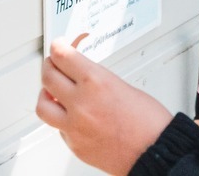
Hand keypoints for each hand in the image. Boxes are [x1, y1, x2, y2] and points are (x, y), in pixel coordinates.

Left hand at [36, 39, 172, 175]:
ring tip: (52, 92)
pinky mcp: (75, 145)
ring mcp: (75, 126)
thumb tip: (80, 74)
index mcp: (96, 82)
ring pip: (43, 105)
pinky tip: (71, 115)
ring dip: (46, 95)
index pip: (62, 56)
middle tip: (54, 64)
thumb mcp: (122, 86)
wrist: (156, 152)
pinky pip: (58, 128)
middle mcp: (81, 103)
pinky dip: (61, 119)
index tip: (58, 45)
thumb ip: (96, 79)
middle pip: (48, 76)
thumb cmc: (149, 122)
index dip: (57, 47)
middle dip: (50, 66)